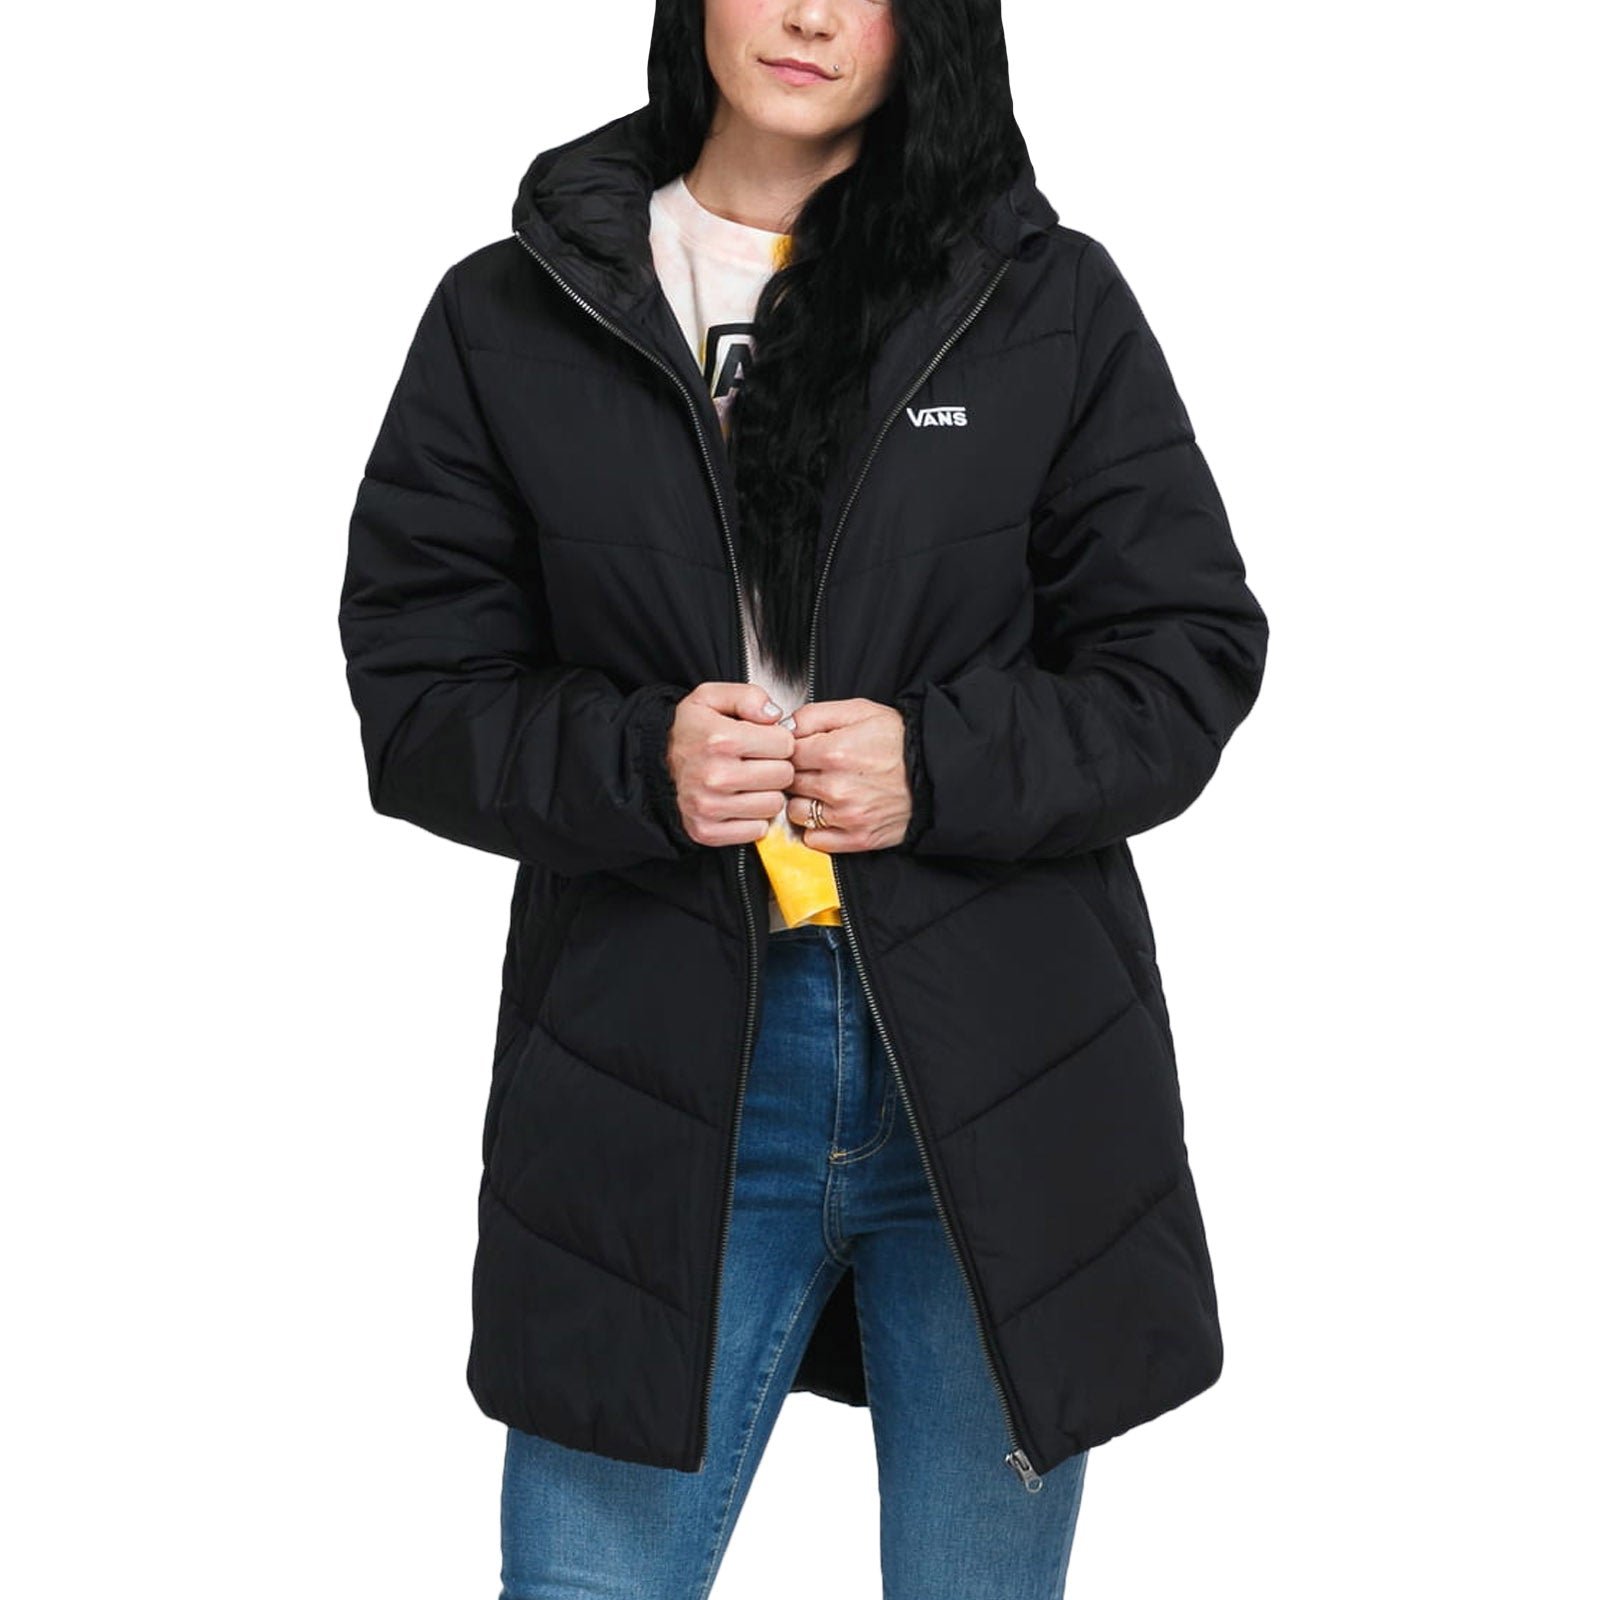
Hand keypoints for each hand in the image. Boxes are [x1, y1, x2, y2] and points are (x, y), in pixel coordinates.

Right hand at [665, 683, 795, 847]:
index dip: (778, 740)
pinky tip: (738, 803)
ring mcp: (710, 807)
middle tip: (756, 762)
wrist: (652, 764)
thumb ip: (748, 696)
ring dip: (765, 794)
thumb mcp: (710, 697)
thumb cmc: (687, 730)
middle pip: (783, 775)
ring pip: (773, 805)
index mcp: (721, 739)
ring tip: (747, 782)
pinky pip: (756, 831)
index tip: (764, 741)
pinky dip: (752, 819)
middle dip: (775, 766)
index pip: (785, 744)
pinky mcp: (708, 831)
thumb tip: (775, 716)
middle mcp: (716, 776)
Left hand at [782, 697, 911, 853]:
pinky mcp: (857, 839)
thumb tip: (786, 728)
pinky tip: (829, 812)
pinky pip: (814, 839)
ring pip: (796, 812)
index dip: (792, 750)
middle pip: (789, 783)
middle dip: (797, 774)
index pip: (787, 754)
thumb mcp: (860, 711)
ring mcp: (847, 816)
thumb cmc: (899, 740)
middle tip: (814, 768)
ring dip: (803, 801)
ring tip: (821, 790)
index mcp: (834, 752)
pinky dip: (816, 828)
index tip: (803, 750)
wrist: (937, 772)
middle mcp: (837, 787)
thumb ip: (815, 715)